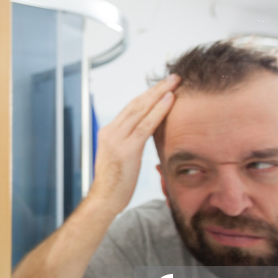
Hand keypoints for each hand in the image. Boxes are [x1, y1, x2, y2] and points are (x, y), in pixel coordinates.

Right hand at [89, 74, 179, 213]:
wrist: (103, 200)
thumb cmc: (114, 183)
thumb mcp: (120, 158)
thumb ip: (130, 143)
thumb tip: (145, 136)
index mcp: (108, 132)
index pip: (130, 108)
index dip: (148, 95)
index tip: (163, 86)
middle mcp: (110, 131)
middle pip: (136, 103)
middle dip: (155, 89)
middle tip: (173, 77)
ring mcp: (117, 139)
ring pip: (140, 110)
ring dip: (159, 94)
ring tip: (175, 82)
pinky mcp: (126, 149)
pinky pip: (145, 126)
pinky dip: (158, 111)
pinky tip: (169, 100)